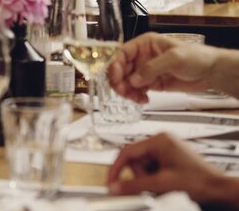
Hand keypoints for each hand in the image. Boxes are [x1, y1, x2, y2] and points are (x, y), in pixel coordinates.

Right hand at [107, 133, 235, 205]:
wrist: (219, 191)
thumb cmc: (200, 182)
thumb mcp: (161, 184)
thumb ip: (134, 185)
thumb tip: (115, 187)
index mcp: (159, 140)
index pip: (127, 152)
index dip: (116, 169)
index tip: (111, 182)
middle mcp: (162, 142)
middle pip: (135, 161)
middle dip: (141, 177)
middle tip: (152, 186)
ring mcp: (167, 150)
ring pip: (144, 167)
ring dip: (149, 180)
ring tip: (164, 186)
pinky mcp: (170, 160)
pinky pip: (153, 170)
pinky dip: (156, 180)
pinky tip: (166, 185)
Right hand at [108, 32, 216, 101]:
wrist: (211, 72)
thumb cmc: (196, 57)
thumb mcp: (174, 59)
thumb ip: (152, 68)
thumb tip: (134, 79)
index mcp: (145, 44)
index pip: (122, 53)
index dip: (115, 65)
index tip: (116, 77)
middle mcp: (142, 57)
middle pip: (121, 69)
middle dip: (119, 81)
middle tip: (122, 91)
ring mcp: (146, 71)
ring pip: (127, 81)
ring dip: (127, 91)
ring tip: (136, 98)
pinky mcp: (152, 83)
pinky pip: (137, 90)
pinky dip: (136, 96)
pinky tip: (143, 99)